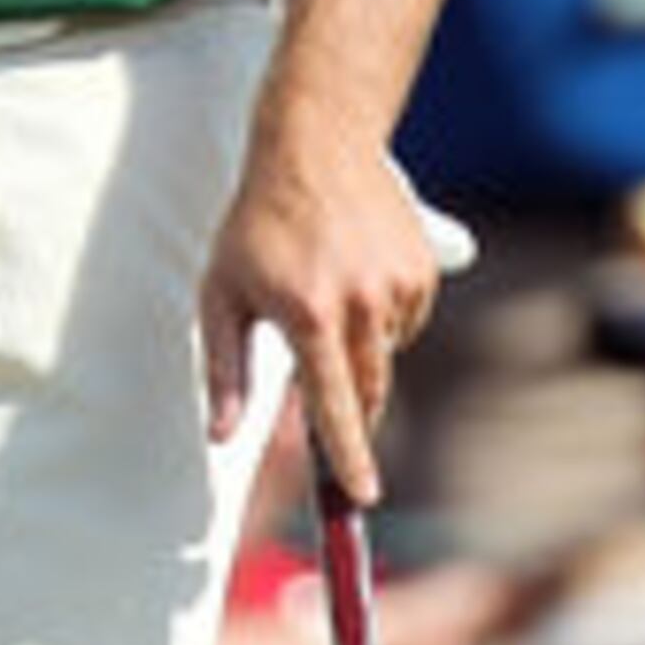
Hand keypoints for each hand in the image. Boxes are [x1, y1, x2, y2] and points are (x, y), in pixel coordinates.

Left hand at [199, 128, 441, 505]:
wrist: (314, 145)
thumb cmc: (256, 222)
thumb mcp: (221, 291)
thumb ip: (223, 369)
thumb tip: (220, 434)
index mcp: (309, 314)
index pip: (333, 405)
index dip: (347, 457)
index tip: (362, 498)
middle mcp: (362, 304)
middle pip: (367, 392)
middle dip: (348, 406)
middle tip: (320, 381)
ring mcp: (400, 286)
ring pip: (386, 357)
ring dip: (358, 350)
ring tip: (323, 293)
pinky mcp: (424, 270)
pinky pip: (405, 322)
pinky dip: (380, 318)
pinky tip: (352, 275)